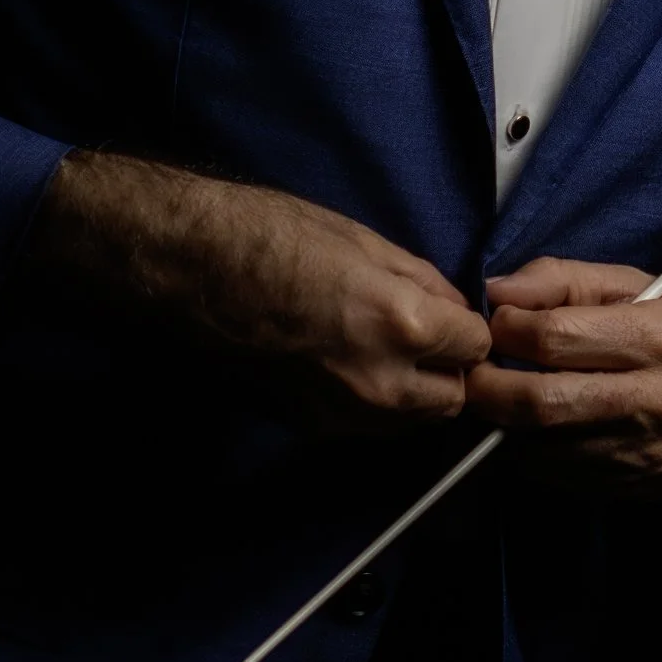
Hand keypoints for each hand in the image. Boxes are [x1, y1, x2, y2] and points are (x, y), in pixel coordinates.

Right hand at [29, 149, 491, 431]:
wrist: (185, 271)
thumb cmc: (264, 237)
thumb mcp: (361, 240)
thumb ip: (419, 281)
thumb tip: (451, 304)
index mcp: (404, 325)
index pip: (476, 344)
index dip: (466, 325)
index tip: (452, 314)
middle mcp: (382, 382)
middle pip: (454, 396)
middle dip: (450, 368)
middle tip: (429, 337)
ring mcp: (343, 412)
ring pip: (413, 419)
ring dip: (416, 392)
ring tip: (389, 352)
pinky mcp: (309, 424)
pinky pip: (368, 424)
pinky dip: (375, 402)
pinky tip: (350, 365)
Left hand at [467, 257, 661, 495]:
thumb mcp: (643, 286)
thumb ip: (566, 280)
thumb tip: (499, 292)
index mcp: (658, 338)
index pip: (554, 337)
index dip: (506, 328)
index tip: (497, 323)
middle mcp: (653, 400)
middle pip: (540, 403)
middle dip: (487, 388)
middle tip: (474, 372)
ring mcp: (644, 452)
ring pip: (542, 447)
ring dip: (505, 424)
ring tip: (501, 397)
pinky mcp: (636, 487)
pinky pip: (560, 476)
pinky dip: (534, 452)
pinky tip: (537, 428)